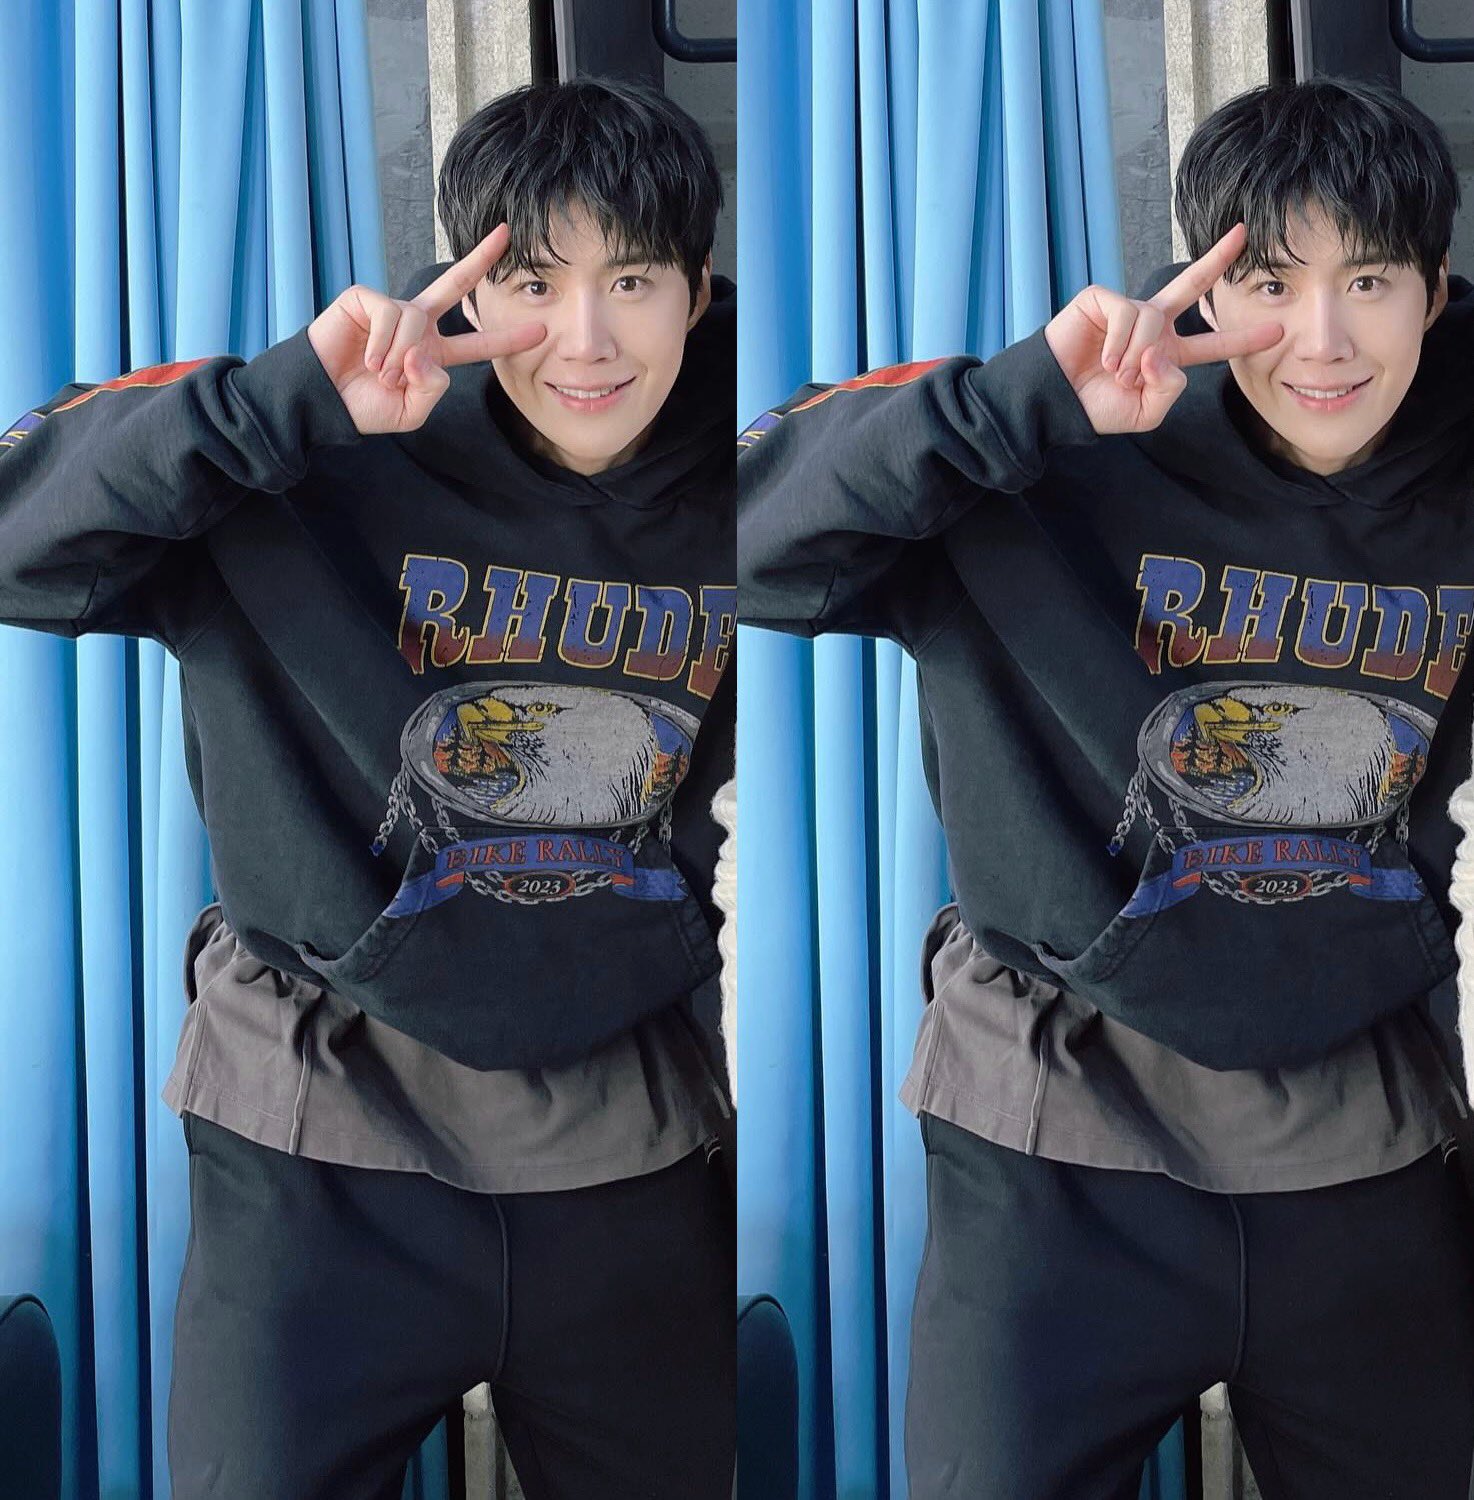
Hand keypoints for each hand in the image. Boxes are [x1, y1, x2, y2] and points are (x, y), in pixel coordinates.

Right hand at [306, 224, 545, 434]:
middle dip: (481, 258)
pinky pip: (390, 313)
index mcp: (434, 354)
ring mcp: (392, 310)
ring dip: (402, 354)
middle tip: (506, 234)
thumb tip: (427, 354)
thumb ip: (433, 388)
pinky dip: (383, 341)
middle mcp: (417, 325)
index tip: (541, 331)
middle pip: (455, 284)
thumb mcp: (411, 412)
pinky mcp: (365, 299)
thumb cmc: (364, 406)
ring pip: (416, 320)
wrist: (323, 400)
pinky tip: (369, 358)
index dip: (507, 338)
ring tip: (382, 373)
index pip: (477, 344)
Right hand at [1043, 223, 1281, 434]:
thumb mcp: (1145, 413)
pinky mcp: (1101, 300)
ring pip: (1152, 319)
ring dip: (1136, 353)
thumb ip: (1170, 388)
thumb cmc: (1096, 408)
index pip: (1211, 344)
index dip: (1242, 339)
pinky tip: (1103, 358)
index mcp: (1167, 354)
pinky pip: (1126, 312)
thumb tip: (1166, 353)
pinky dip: (1118, 340)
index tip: (1277, 331)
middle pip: (1191, 285)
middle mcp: (1151, 326)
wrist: (1055, 401)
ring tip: (1116, 373)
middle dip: (1217, 259)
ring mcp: (1127, 310)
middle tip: (1241, 234)